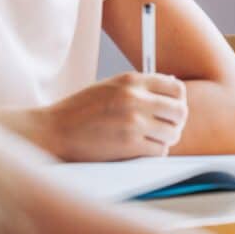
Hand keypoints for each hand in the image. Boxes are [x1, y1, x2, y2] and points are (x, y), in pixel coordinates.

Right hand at [42, 72, 187, 160]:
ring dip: (165, 140)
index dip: (178, 101)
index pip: (176, 88)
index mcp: (131, 80)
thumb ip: (138, 87)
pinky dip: (154, 153)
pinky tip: (140, 150)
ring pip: (173, 133)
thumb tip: (173, 89)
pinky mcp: (129, 144)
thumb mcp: (109, 87)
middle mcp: (135, 98)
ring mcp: (133, 121)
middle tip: (165, 129)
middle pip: (180, 111)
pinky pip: (160, 151)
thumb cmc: (80, 111)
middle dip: (175, 123)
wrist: (54, 131)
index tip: (170, 110)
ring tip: (149, 140)